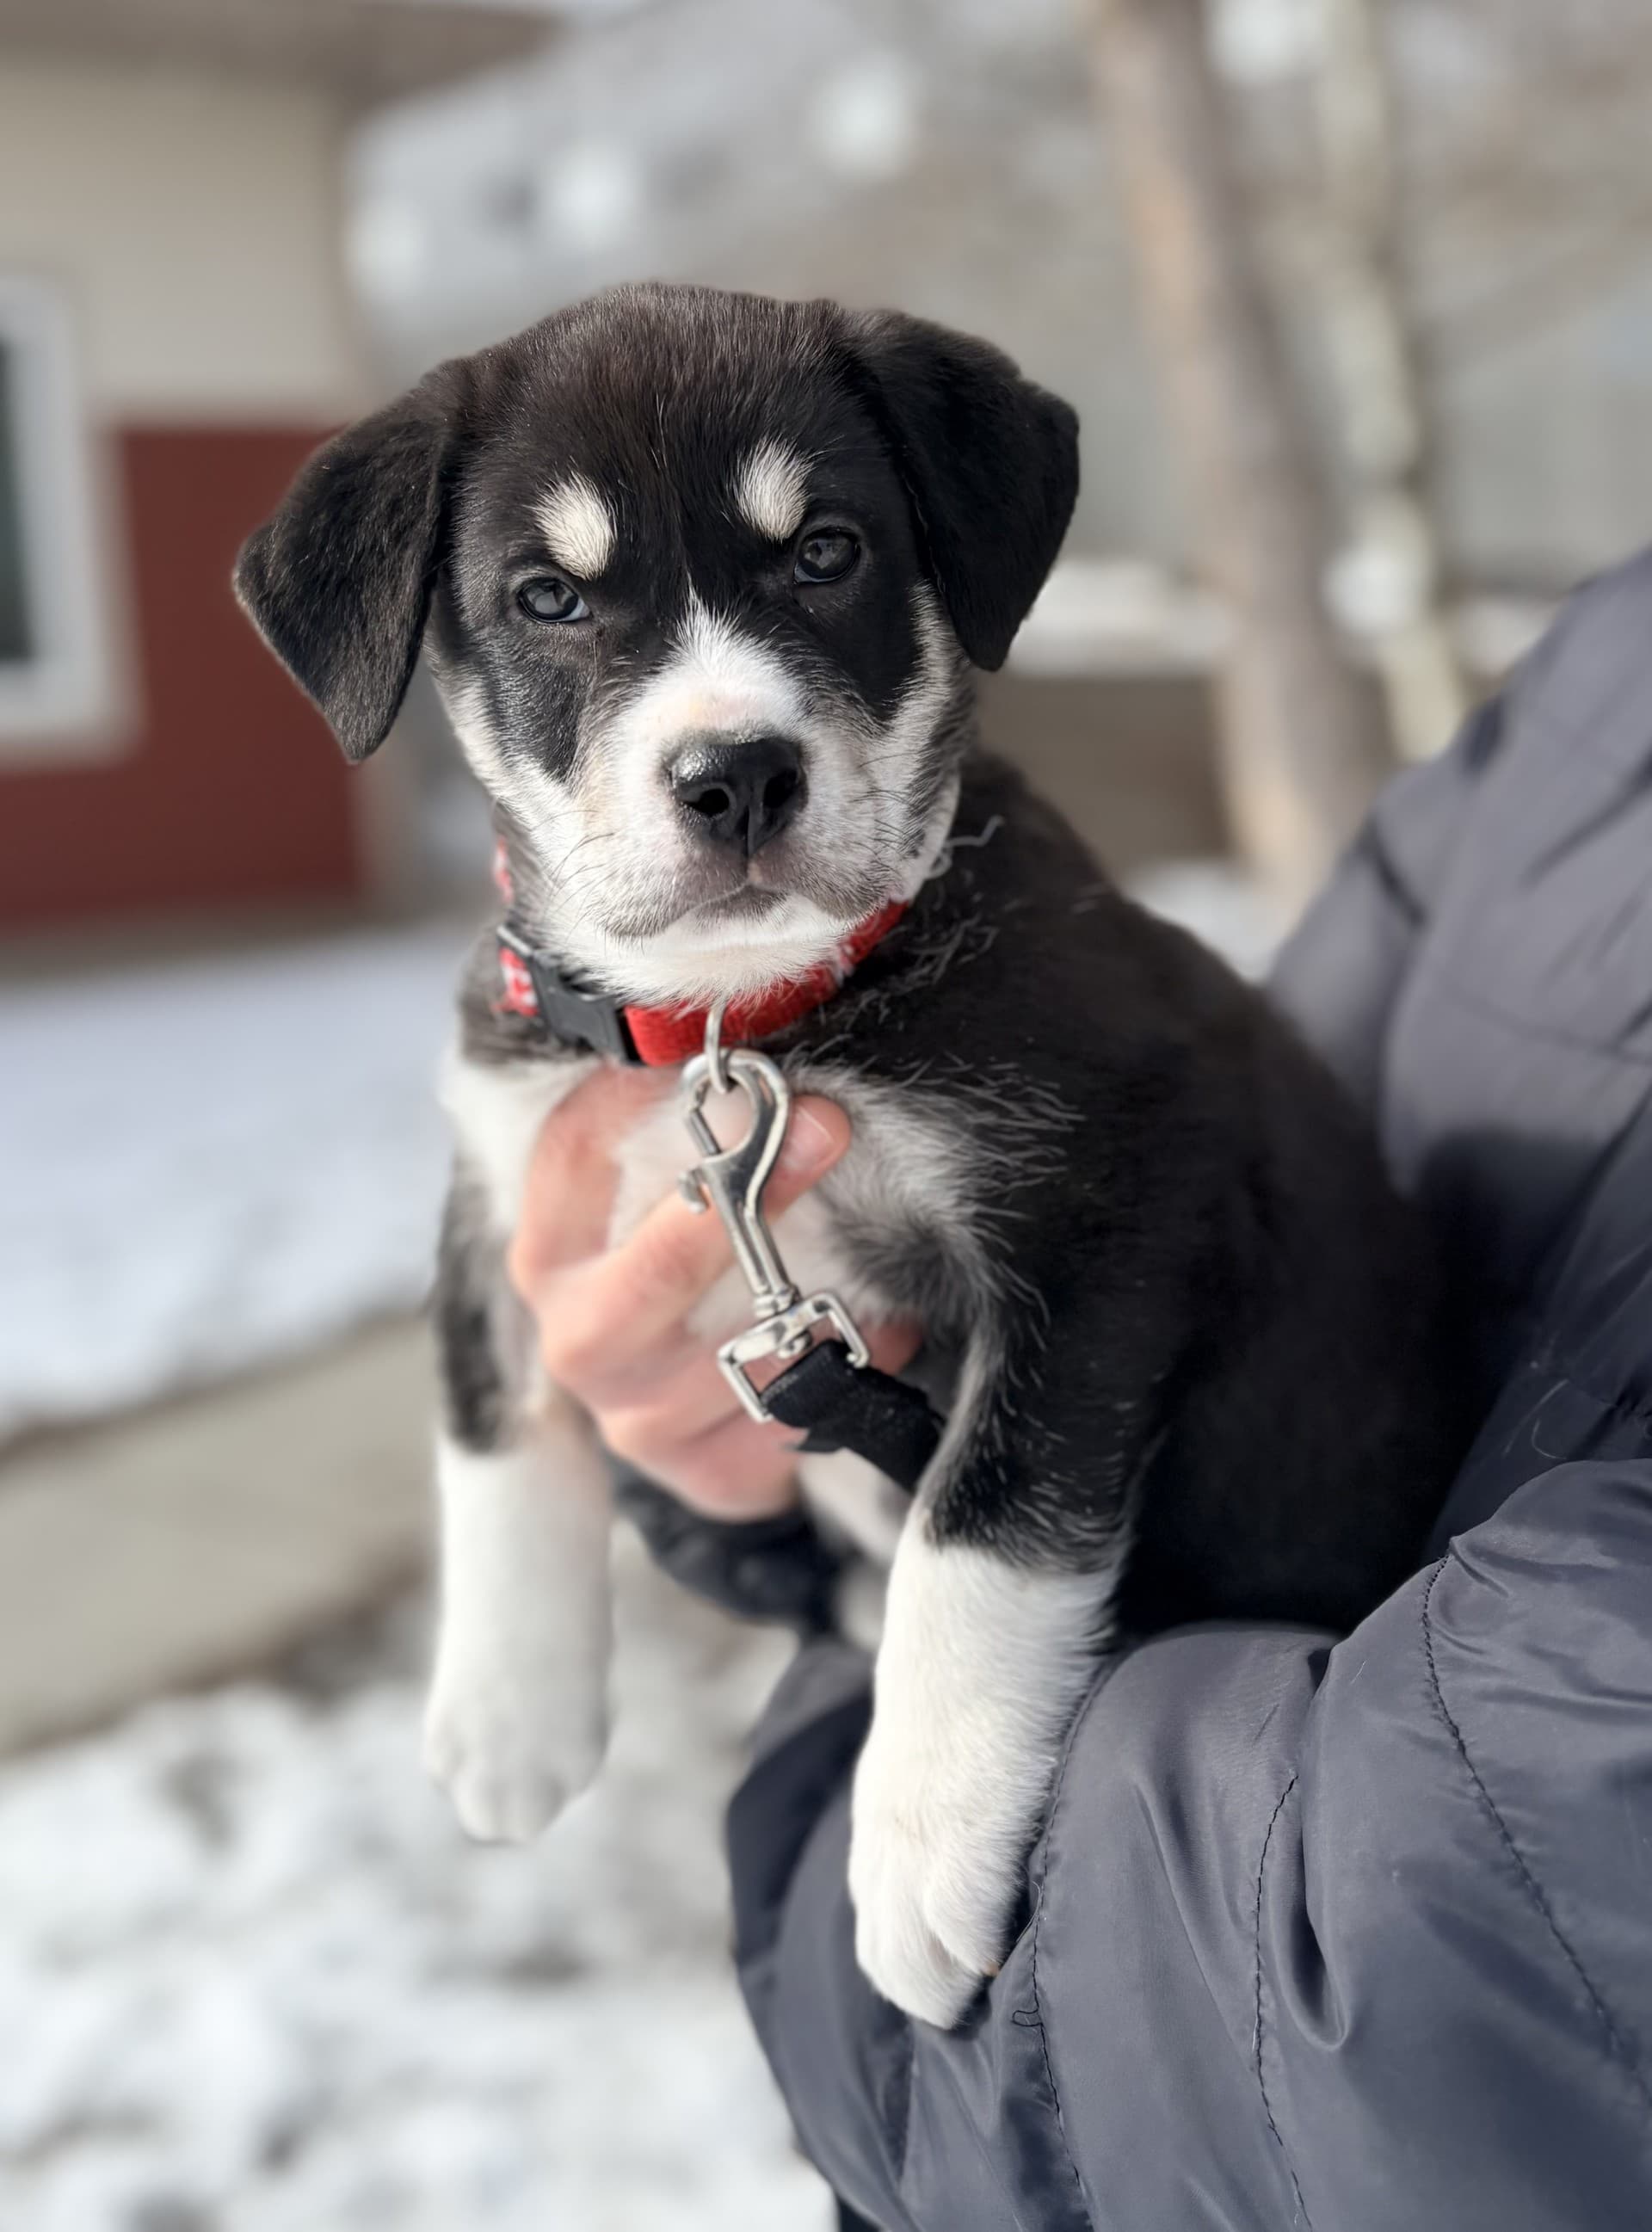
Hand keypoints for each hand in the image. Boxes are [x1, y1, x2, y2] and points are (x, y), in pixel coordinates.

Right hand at [508, 1066, 920, 1518]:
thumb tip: (758, 1049)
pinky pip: (804, 1409)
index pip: (576, 1158)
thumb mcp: (667, 1191)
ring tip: (875, 1244)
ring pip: (746, 1348)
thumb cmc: (692, 1260)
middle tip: (826, 1127)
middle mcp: (580, 1342)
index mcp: (551, 1254)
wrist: (708, 1406)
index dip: (653, 1098)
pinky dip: (859, 1356)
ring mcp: (640, 1421)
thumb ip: (687, 1127)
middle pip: (655, 1274)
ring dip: (825, 1289)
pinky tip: (880, 1322)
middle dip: (750, 1199)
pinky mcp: (710, 1476)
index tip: (739, 1059)